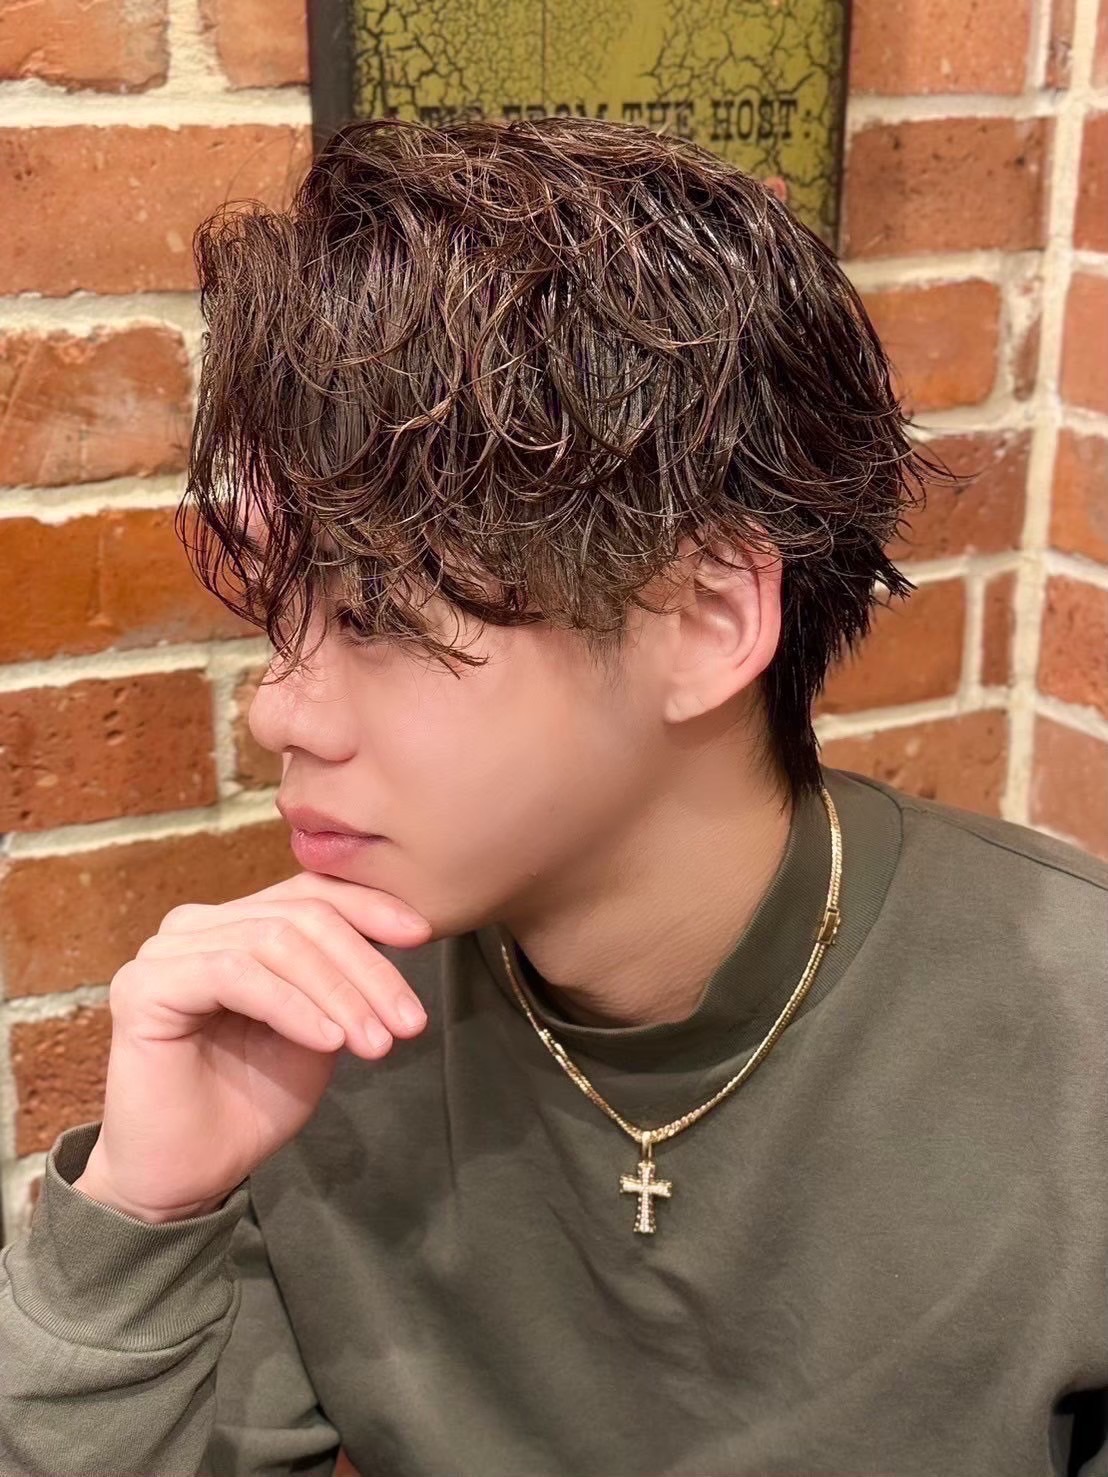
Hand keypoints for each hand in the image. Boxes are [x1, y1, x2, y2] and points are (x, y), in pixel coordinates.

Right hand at [72, 872, 431, 1222]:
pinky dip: (292, 1005)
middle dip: (366, 968)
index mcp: (236, 924)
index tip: (422, 937)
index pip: (311, 893)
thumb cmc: (252, 1100)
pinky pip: (235, 974)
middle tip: (409, 1022)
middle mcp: (196, 925)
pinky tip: (329, 1041)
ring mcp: (166, 951)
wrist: (189, 1175)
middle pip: (302, 916)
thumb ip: (345, 978)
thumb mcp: (321, 1027)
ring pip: (275, 941)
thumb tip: (405, 932)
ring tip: (376, 1042)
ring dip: (338, 992)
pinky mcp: (144, 986)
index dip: (370, 908)